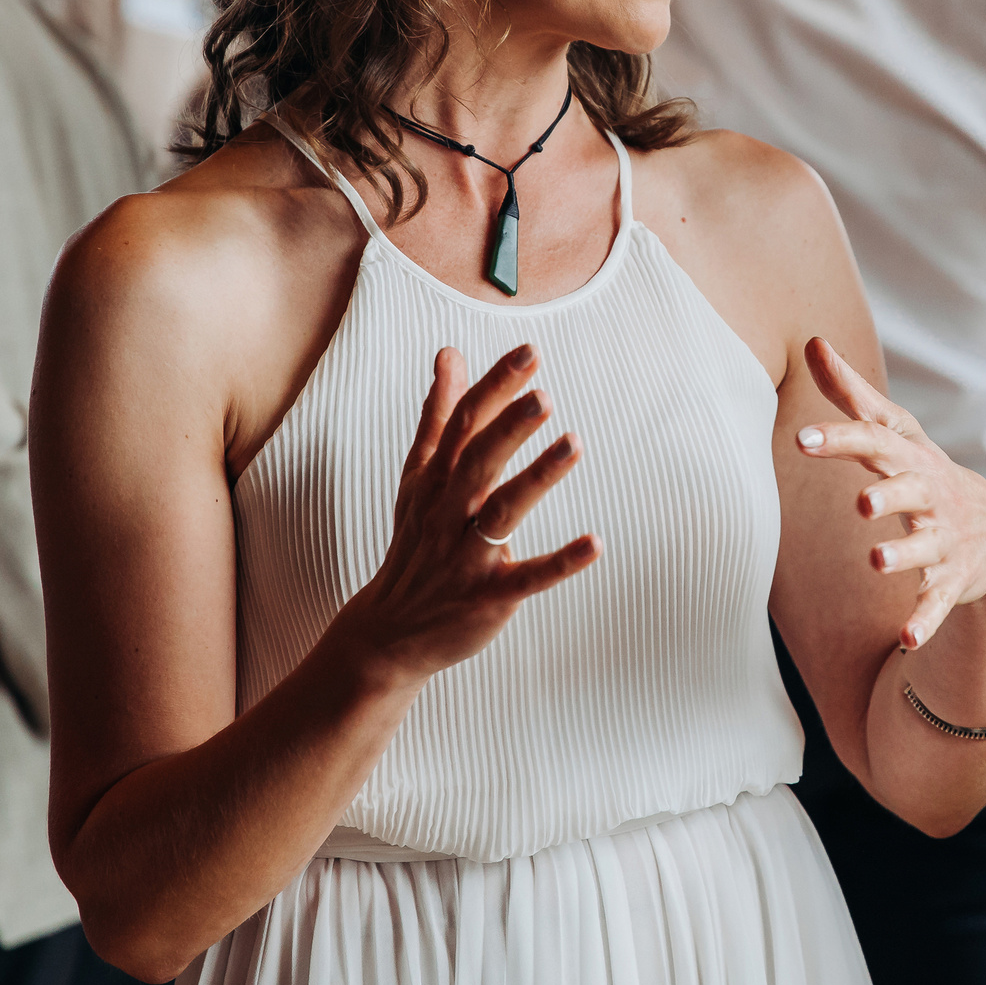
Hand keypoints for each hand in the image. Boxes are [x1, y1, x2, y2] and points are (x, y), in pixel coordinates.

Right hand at [335, 344, 598, 684]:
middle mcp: (448, 513)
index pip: (463, 424)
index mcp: (435, 480)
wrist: (389, 631)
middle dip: (509, 428)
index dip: (495, 388)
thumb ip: (439, 414)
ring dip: (536, 479)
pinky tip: (596, 543)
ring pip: (501, 513)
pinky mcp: (489, 596)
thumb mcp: (420, 476)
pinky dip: (560, 563)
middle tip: (544, 394)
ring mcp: (466, 556)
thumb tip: (449, 353)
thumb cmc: (415, 542)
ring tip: (574, 444)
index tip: (529, 353)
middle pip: (477, 463)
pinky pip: (527, 578)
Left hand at [794, 337, 985, 648]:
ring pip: (924, 549)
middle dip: (888, 495)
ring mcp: (944, 541)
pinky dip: (924, 621)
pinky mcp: (952, 582)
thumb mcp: (897, 434)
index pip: (876, 442)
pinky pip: (938, 604)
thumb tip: (812, 340)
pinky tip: (906, 637)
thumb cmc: (926, 474)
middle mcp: (930, 497)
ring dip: (904, 555)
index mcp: (910, 460)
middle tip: (862, 503)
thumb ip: (852, 394)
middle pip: (909, 491)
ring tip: (878, 561)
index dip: (842, 439)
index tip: (803, 439)